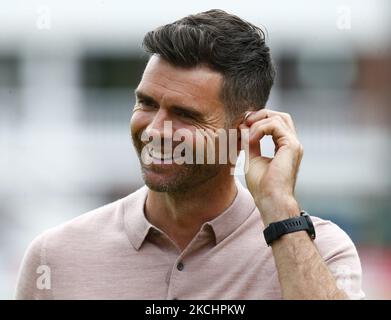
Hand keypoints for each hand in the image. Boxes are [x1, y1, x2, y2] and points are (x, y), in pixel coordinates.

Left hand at [239, 108, 303, 225]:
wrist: (270, 199)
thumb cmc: (262, 185)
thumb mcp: (252, 158)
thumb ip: (250, 142)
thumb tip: (244, 127)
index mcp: (285, 147)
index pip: (276, 123)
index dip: (259, 120)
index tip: (242, 126)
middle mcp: (292, 144)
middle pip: (280, 116)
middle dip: (261, 115)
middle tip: (244, 122)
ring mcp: (294, 144)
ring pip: (279, 117)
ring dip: (258, 122)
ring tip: (246, 133)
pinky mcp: (291, 145)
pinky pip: (275, 125)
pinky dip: (260, 128)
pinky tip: (251, 140)